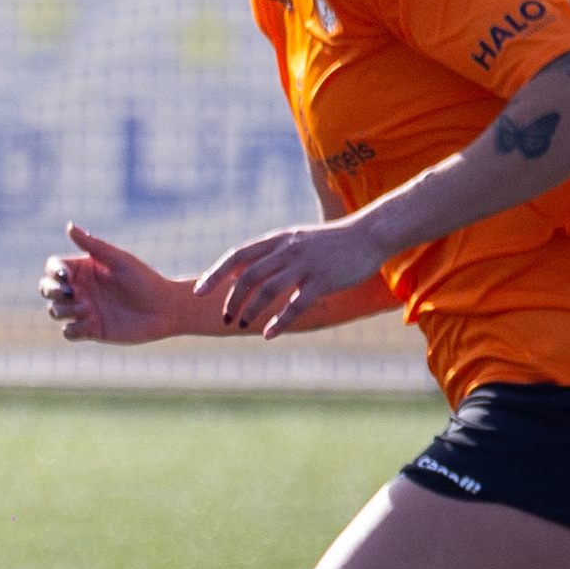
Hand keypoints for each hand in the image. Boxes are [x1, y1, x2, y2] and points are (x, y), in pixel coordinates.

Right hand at [40, 222, 207, 344]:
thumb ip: (93, 245)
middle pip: (47, 289)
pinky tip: (91, 322)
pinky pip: (69, 332)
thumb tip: (69, 226)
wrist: (166, 310)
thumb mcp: (119, 260)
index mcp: (84, 270)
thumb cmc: (145, 280)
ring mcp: (83, 311)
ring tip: (87, 308)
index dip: (54, 271)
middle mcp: (80, 290)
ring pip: (54, 311)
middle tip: (71, 293)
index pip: (54, 268)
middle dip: (52, 291)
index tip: (66, 275)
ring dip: (64, 309)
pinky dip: (74, 328)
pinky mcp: (90, 330)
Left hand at [194, 217, 386, 339]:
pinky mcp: (323, 280)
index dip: (215, 274)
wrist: (370, 234)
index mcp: (277, 240)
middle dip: (232, 299)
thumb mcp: (295, 240)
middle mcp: (286, 250)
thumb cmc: (331, 241)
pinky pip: (296, 304)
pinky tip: (269, 334)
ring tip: (243, 325)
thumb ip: (269, 253)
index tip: (198, 291)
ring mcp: (305, 265)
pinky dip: (280, 321)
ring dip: (251, 311)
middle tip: (226, 318)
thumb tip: (239, 271)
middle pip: (247, 276)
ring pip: (267, 290)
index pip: (237, 255)